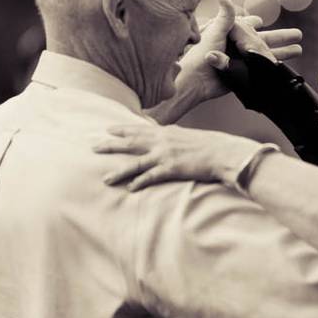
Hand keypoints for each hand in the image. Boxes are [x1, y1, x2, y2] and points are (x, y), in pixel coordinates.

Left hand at [94, 123, 261, 190]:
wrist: (223, 152)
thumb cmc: (210, 145)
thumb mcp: (189, 136)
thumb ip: (175, 137)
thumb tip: (167, 137)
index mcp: (166, 132)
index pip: (139, 129)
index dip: (122, 129)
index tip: (108, 129)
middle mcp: (162, 141)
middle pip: (131, 143)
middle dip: (111, 145)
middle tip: (93, 147)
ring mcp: (165, 155)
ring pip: (136, 163)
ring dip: (119, 171)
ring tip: (105, 178)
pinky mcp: (171, 169)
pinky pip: (151, 177)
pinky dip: (139, 182)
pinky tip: (130, 188)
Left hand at [177, 0, 302, 103]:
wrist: (197, 80)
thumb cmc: (202, 53)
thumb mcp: (215, 31)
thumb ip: (225, 16)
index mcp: (231, 33)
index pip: (249, 26)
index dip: (256, 24)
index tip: (262, 22)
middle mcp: (237, 46)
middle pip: (264, 39)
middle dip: (282, 37)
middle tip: (299, 34)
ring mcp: (242, 60)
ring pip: (267, 54)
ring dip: (283, 51)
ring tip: (300, 49)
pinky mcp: (244, 73)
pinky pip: (263, 68)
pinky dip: (275, 66)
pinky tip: (286, 66)